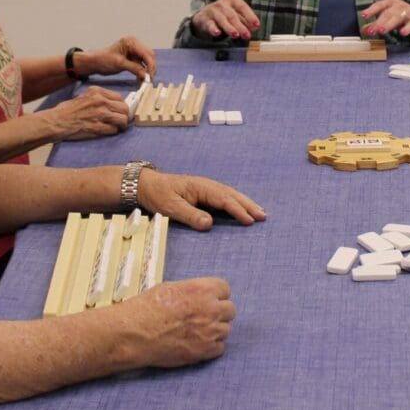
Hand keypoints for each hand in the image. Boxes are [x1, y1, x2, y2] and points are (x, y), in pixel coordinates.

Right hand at [43, 87, 130, 139]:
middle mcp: (100, 101)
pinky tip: (107, 132)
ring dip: (121, 125)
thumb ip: (98, 98)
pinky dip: (112, 132)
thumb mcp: (83, 97)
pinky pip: (113, 130)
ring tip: (117, 127)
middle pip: (124, 108)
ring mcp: (99, 114)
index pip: (119, 98)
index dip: (122, 106)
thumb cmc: (67, 111)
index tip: (120, 111)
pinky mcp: (97, 127)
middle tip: (121, 121)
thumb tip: (113, 104)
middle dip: (124, 116)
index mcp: (96, 92)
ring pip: (122, 120)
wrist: (56, 122)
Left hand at [78, 36, 156, 79]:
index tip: (150, 77)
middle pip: (149, 55)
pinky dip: (142, 70)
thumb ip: (134, 68)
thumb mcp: (119, 64)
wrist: (94, 62)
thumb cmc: (103, 60)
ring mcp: (134, 49)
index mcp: (130, 41)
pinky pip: (141, 63)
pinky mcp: (133, 55)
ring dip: (147, 70)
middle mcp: (134, 43)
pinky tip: (140, 78)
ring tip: (144, 80)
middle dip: (150, 68)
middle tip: (149, 80)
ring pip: (147, 60)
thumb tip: (146, 75)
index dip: (150, 65)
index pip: (146, 53)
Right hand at [131, 278, 236, 366]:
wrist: (135, 333)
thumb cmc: (147, 308)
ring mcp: (209, 331)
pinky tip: (197, 343)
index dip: (216, 295)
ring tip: (198, 331)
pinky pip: (220, 348)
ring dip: (216, 330)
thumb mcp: (171, 288)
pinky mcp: (204, 351)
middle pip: (229, 310)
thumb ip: (192, 291)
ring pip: (226, 329)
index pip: (225, 289)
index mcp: (203, 289)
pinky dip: (211, 347)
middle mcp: (211, 309)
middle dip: (219, 312)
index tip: (210, 300)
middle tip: (204, 317)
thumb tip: (199, 296)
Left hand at [138, 170, 265, 229]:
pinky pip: (224, 198)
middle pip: (232, 195)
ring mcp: (206, 189)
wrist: (146, 185)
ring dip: (245, 203)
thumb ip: (190, 215)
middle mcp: (207, 186)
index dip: (238, 210)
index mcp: (201, 187)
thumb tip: (209, 224)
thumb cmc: (158, 195)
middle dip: (248, 205)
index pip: (224, 199)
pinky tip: (242, 209)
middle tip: (263, 216)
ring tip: (259, 212)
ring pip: (230, 195)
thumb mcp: (171, 207)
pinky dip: (236, 203)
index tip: (249, 220)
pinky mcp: (203, 194)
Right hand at [191, 0, 260, 40]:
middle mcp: (222, 3)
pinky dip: (213, 29)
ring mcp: (212, 11)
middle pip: (233, 15)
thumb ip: (245, 21)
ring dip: (230, 28)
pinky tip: (217, 33)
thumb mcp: (235, 15)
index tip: (257, 25)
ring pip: (222, 20)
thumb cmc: (224, 15)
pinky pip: (210, 24)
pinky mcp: (204, 19)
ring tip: (236, 35)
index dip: (250, 16)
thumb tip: (254, 28)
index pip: (242, 7)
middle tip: (247, 35)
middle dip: (241, 26)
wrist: (203, 16)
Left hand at [359, 0, 409, 37]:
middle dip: (378, 23)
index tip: (363, 16)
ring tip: (382, 31)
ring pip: (397, 18)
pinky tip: (402, 33)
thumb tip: (363, 30)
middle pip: (387, 14)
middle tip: (371, 31)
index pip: (379, 5)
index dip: (371, 10)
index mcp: (389, 3)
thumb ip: (375, 23)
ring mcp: (408, 12)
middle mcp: (398, 6)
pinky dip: (407, 28)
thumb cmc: (401, 15)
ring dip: (389, 24)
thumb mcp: (388, 18)